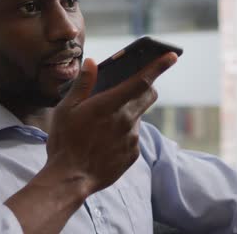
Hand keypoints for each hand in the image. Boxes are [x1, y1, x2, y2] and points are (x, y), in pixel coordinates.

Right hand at [44, 52, 177, 193]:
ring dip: (127, 114)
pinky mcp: (133, 154)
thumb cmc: (65, 141)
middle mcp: (126, 120)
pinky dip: (123, 134)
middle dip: (145, 87)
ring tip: (102, 126)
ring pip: (138, 117)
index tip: (172, 56)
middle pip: (148, 96)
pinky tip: (104, 142)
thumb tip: (92, 63)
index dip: (158, 66)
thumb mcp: (65, 109)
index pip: (141, 81)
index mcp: (110, 104)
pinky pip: (133, 137)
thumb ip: (82, 84)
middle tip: (129, 88)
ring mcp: (132, 138)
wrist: (70, 179)